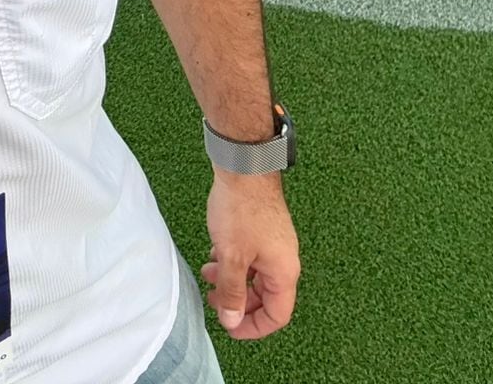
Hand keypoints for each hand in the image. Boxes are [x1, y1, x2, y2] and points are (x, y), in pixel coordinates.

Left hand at [200, 172, 299, 339]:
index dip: (253, 327)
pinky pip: (251, 256)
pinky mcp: (263, 228)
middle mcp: (284, 259)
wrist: (244, 164)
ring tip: (208, 273)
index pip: (277, 315)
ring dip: (232, 279)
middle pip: (265, 296)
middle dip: (238, 301)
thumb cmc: (241, 209)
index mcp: (284, 272)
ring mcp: (274, 242)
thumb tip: (232, 321)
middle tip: (213, 300)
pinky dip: (233, 260)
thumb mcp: (231, 256)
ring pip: (255, 274)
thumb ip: (232, 291)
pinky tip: (214, 252)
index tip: (230, 327)